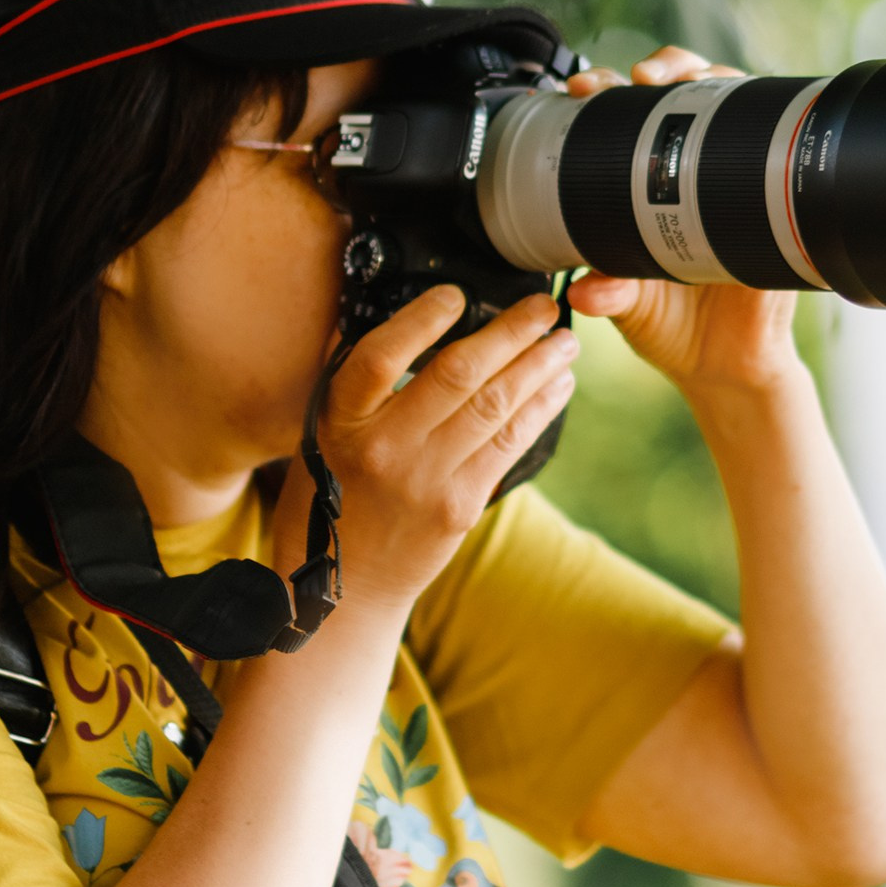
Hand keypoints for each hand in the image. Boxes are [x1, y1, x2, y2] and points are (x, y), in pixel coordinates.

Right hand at [272, 286, 576, 615]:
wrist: (345, 592)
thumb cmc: (331, 499)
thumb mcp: (320, 435)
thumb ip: (352, 380)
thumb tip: (391, 312)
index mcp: (342, 422)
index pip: (380, 356)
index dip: (422, 319)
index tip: (456, 294)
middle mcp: (384, 449)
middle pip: (457, 375)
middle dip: (510, 333)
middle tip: (543, 306)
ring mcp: (426, 481)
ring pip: (494, 407)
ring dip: (538, 367)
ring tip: (564, 340)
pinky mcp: (460, 507)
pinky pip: (509, 446)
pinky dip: (539, 409)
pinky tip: (558, 385)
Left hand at [563, 46, 804, 410]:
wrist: (728, 365)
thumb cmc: (673, 326)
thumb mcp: (631, 309)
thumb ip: (610, 295)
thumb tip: (583, 290)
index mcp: (644, 187)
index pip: (625, 120)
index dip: (607, 95)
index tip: (584, 91)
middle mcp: (691, 172)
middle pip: (682, 91)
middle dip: (662, 65)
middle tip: (638, 77)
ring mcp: (736, 177)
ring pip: (731, 99)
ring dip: (711, 75)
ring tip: (684, 80)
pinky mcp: (777, 195)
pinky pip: (776, 146)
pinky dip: (765, 116)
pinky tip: (750, 106)